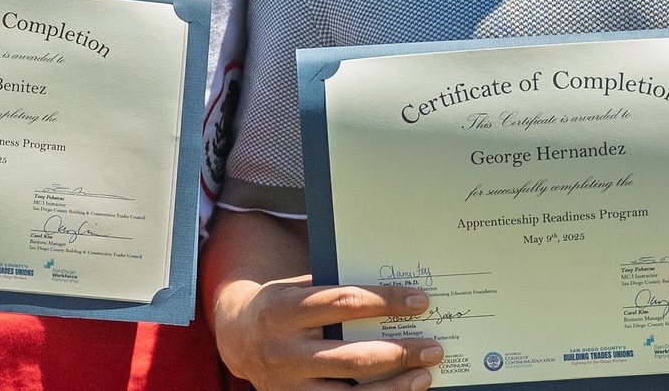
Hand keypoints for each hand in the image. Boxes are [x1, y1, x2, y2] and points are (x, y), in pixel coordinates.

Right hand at [214, 272, 441, 389]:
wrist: (236, 339)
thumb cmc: (277, 306)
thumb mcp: (294, 287)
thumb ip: (332, 290)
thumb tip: (391, 293)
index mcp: (284, 310)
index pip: (344, 303)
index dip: (386, 302)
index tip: (418, 302)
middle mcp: (285, 350)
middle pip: (354, 356)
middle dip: (400, 351)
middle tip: (432, 346)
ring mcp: (289, 384)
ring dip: (395, 386)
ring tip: (424, 375)